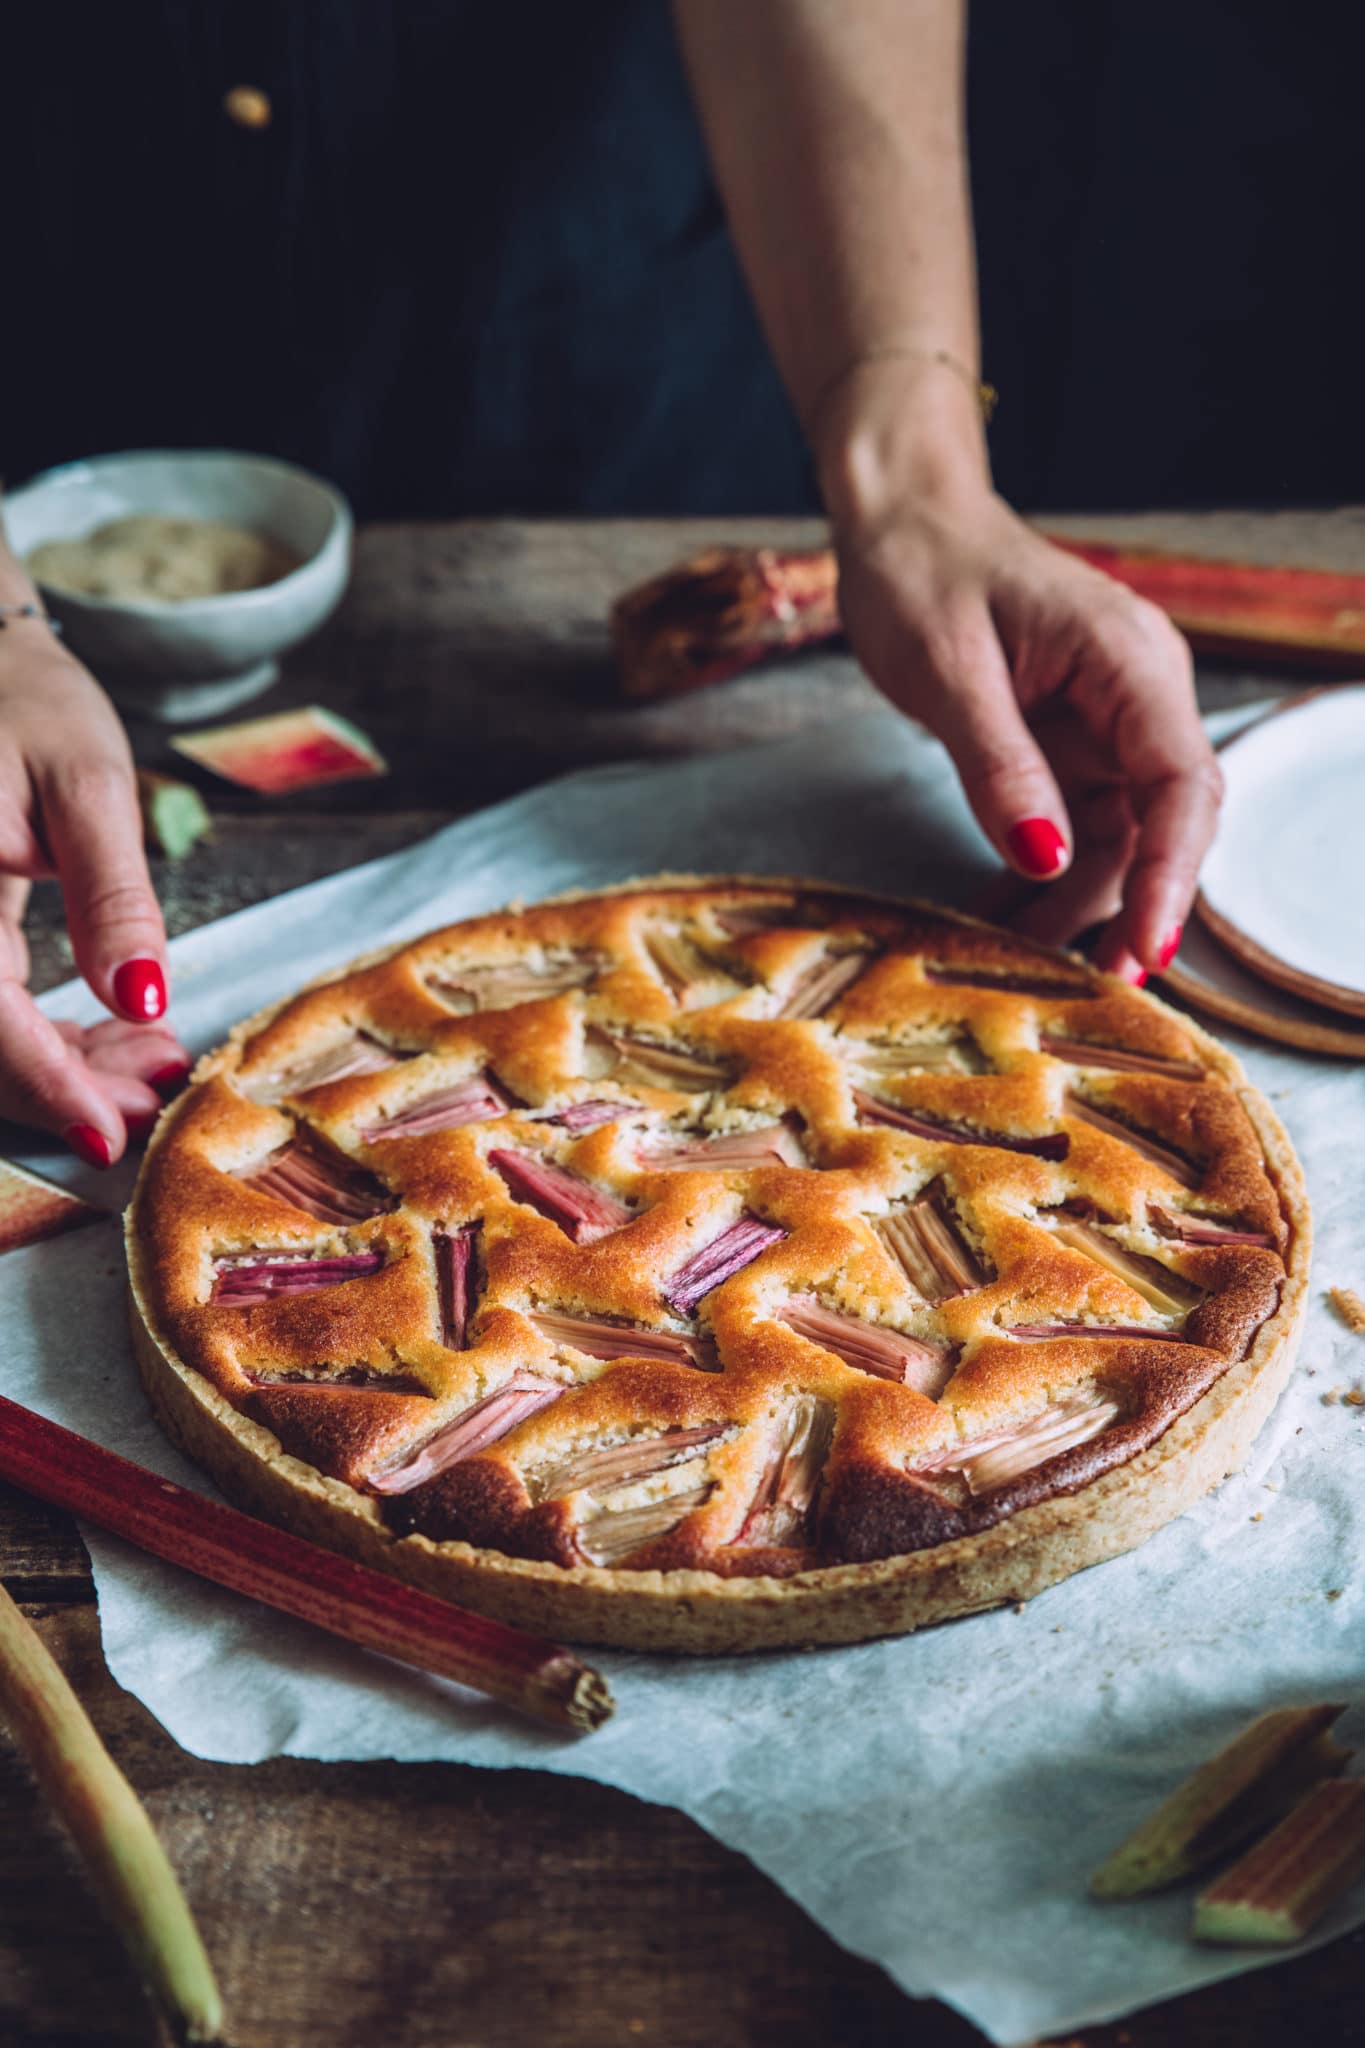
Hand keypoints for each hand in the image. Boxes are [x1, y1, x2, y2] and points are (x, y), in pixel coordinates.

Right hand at [0, 631, 188, 1162]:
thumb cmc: (26, 700)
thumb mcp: (88, 784)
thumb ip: (113, 896)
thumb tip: (144, 999)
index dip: (44, 1082)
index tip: (110, 1135)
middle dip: (63, 1087)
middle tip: (159, 1093)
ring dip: (57, 1069)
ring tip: (152, 1064)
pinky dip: (43, 1037)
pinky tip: (114, 1036)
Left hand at [819, 372, 1221, 982]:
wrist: (900, 526)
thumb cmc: (923, 572)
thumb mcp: (949, 671)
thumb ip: (1000, 765)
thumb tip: (1046, 859)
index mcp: (1128, 660)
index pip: (1182, 781)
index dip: (1172, 872)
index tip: (1147, 946)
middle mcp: (1136, 696)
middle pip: (1166, 822)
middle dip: (1135, 908)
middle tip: (1099, 990)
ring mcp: (1107, 724)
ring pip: (1118, 839)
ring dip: (1077, 908)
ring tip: (1024, 968)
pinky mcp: (1069, 747)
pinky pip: (1072, 829)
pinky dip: (1040, 879)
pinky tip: (998, 921)